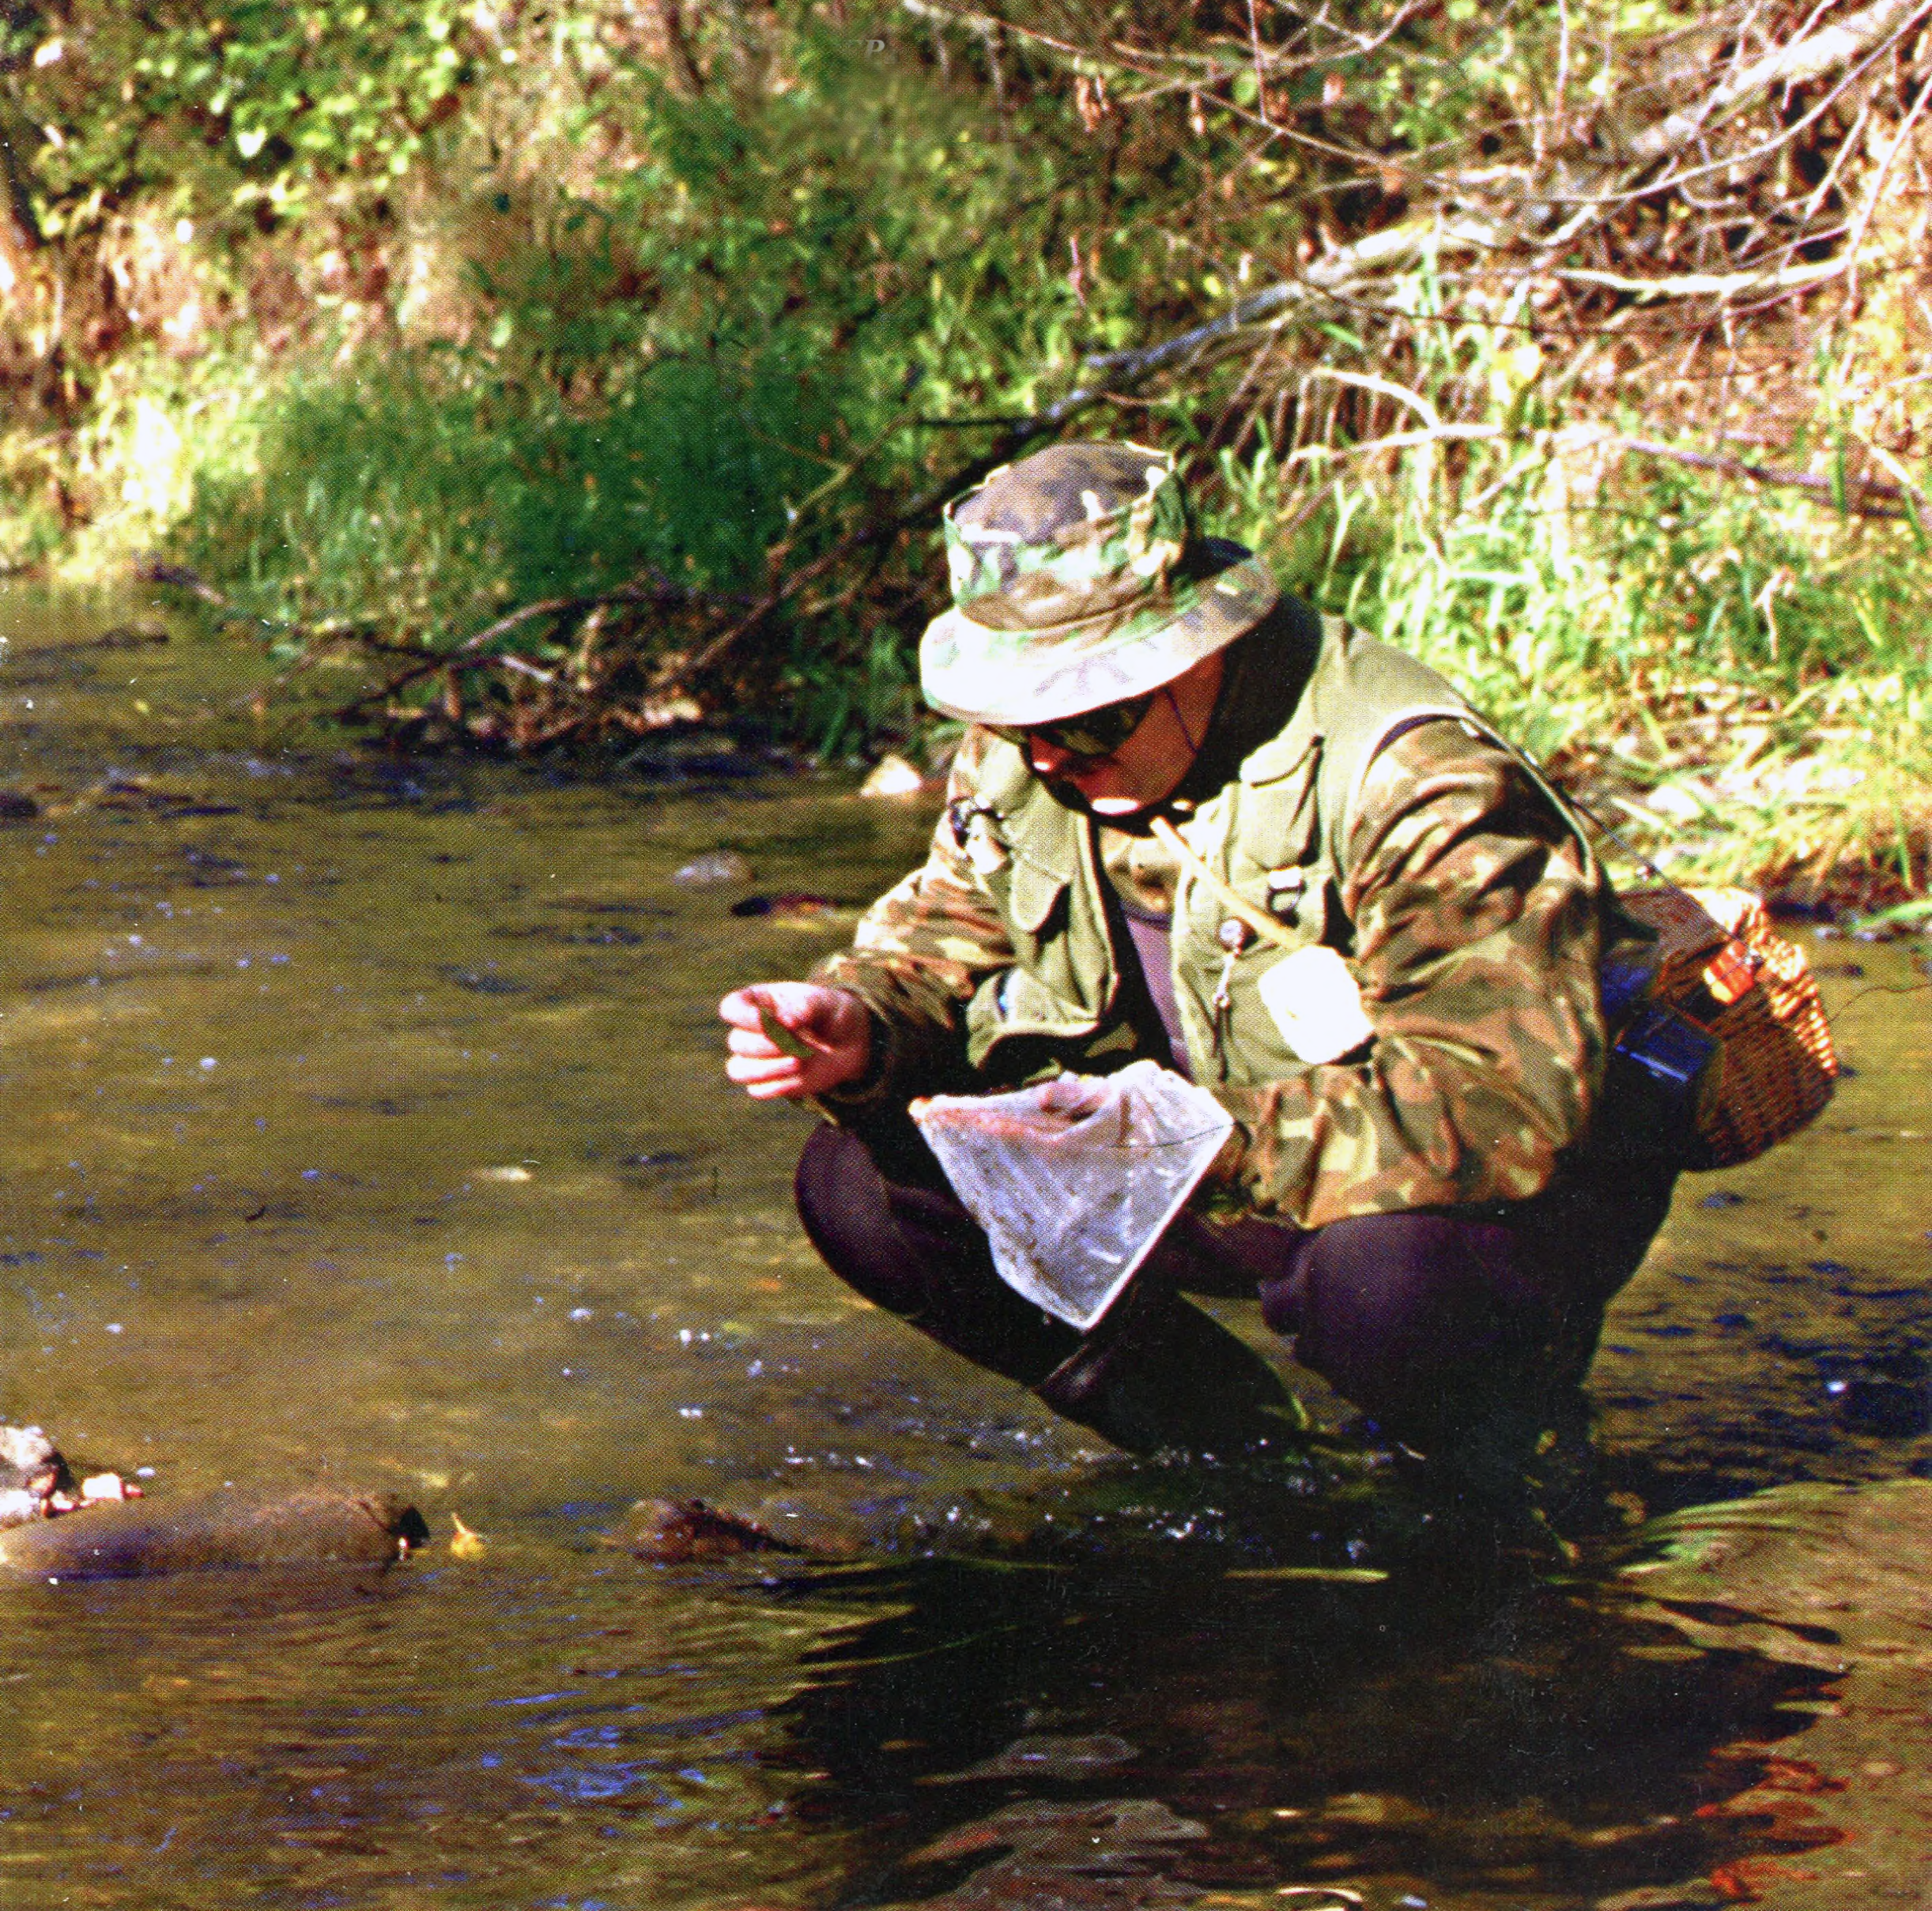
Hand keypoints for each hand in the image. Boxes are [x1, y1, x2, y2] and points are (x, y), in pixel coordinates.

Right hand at [719, 982, 872, 1100]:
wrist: (850, 1042)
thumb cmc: (832, 1014)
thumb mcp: (824, 1003)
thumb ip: (804, 1007)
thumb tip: (785, 1021)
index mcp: (759, 1002)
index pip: (731, 1008)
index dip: (742, 1016)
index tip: (765, 1020)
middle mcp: (752, 1031)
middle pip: (736, 1042)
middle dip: (766, 1045)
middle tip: (798, 1043)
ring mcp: (758, 1058)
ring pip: (738, 1071)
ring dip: (765, 1070)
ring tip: (798, 1062)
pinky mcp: (770, 1081)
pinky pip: (757, 1090)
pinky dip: (777, 1085)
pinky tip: (800, 1075)